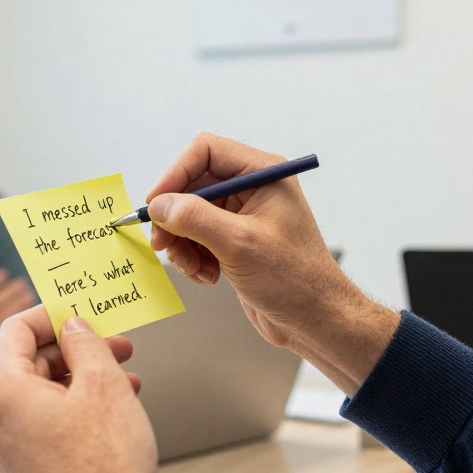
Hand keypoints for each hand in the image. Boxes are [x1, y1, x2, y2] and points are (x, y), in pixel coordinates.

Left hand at [0, 307, 155, 472]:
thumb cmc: (104, 468)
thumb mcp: (102, 385)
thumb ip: (86, 343)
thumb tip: (75, 327)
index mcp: (1, 392)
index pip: (17, 329)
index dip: (53, 313)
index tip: (82, 309)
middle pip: (30, 361)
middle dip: (75, 347)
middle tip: (115, 342)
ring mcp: (7, 447)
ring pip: (41, 392)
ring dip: (82, 376)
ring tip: (125, 375)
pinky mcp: (25, 467)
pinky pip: (44, 420)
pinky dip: (75, 405)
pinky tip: (113, 406)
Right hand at [147, 133, 398, 392]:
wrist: (316, 320)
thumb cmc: (294, 279)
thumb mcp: (239, 244)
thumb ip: (196, 219)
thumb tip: (160, 204)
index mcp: (263, 174)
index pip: (206, 152)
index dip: (176, 174)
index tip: (155, 205)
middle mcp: (253, 188)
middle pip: (193, 185)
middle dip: (175, 217)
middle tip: (162, 243)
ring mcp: (243, 216)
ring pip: (191, 215)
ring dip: (182, 242)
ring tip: (193, 268)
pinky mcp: (235, 241)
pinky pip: (198, 238)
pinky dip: (194, 257)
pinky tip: (207, 276)